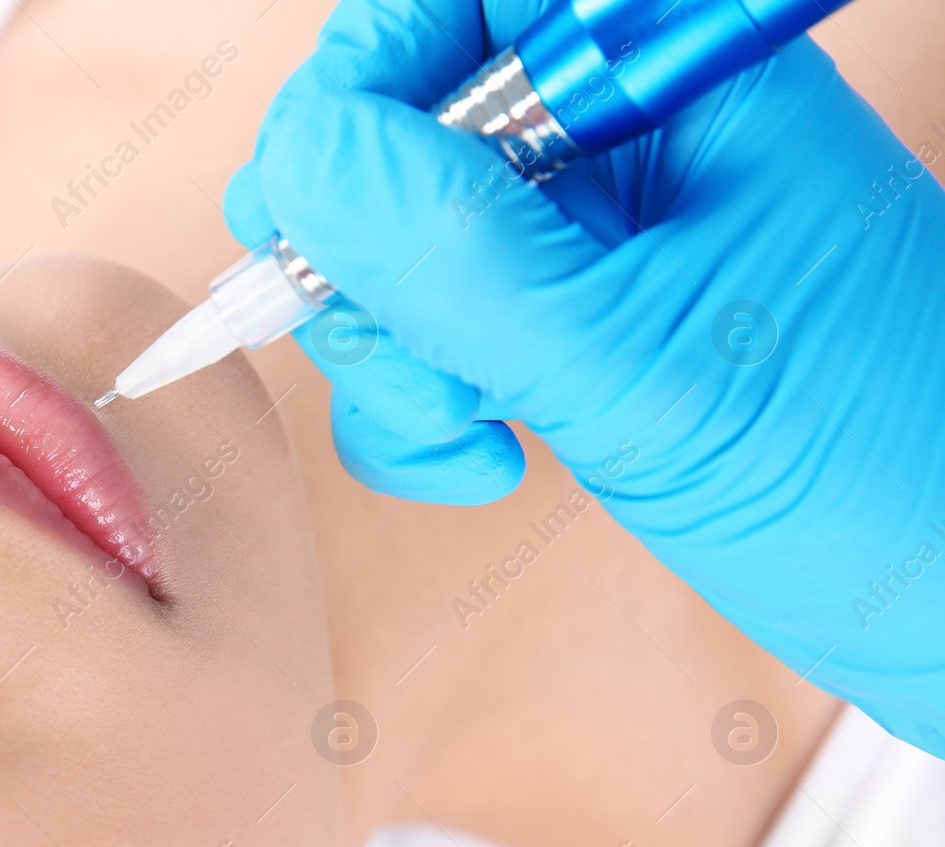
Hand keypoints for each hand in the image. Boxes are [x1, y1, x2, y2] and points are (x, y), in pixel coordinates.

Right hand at [225, 0, 944, 748]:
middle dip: (360, 250)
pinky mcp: (571, 323)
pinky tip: (483, 460)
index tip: (313, 211)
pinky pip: (435, 325)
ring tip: (466, 435)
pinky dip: (420, 401)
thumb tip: (297, 157)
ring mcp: (595, 236)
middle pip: (399, 125)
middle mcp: (626, 138)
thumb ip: (456, 252)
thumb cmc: (876, 473)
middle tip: (400, 351)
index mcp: (670, 78)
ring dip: (386, 347)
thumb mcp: (637, 362)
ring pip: (397, 239)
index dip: (361, 83)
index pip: (456, 3)